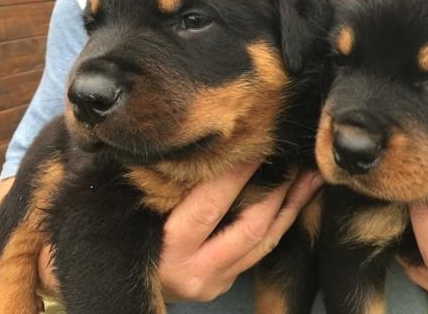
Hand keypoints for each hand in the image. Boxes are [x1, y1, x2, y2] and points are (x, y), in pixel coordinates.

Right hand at [38, 164, 322, 301]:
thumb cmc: (120, 231)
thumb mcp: (135, 206)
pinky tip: (297, 200)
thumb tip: (198, 142)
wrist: (115, 279)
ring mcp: (213, 283)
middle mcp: (194, 272)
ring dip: (291, 207)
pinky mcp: (223, 285)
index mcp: (168, 250)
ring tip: (311, 176)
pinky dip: (281, 223)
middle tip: (295, 157)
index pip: (209, 205)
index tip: (257, 141)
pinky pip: (261, 252)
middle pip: (249, 226)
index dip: (236, 173)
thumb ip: (165, 182)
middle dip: (277, 190)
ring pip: (264, 242)